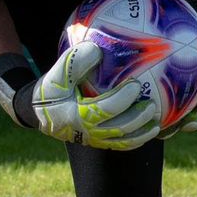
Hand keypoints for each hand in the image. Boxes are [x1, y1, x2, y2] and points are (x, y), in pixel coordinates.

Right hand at [32, 41, 158, 149]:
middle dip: (138, 118)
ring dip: (141, 134)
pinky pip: (120, 146)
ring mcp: (94, 140)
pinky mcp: (98, 143)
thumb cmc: (51, 90)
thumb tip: (97, 50)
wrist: (40, 112)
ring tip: (156, 124)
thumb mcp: (57, 75)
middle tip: (151, 105)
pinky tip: (149, 131)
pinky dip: (136, 141)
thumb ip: (74, 62)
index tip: (136, 84)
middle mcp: (87, 132)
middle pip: (119, 129)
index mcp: (77, 115)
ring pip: (122, 142)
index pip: (105, 109)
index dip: (123, 99)